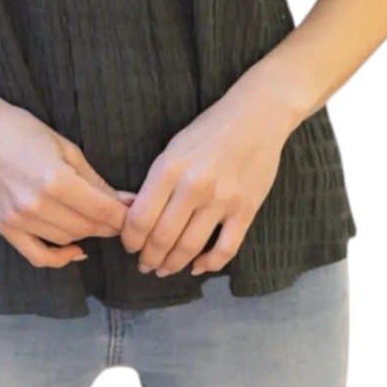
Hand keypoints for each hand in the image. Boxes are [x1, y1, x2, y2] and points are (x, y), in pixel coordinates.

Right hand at [0, 98, 132, 268]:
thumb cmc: (23, 131)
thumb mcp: (66, 148)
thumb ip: (96, 181)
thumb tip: (127, 202)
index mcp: (56, 180)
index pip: (103, 211)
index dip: (124, 216)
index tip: (136, 213)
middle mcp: (37, 205)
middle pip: (88, 227)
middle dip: (109, 223)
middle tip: (119, 214)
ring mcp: (18, 220)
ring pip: (67, 240)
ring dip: (87, 233)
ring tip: (94, 217)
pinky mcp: (5, 228)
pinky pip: (37, 256)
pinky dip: (59, 258)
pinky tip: (76, 251)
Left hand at [119, 83, 294, 277]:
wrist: (256, 117)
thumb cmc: (208, 130)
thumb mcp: (172, 149)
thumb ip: (155, 182)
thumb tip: (133, 213)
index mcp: (169, 169)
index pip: (140, 218)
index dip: (130, 240)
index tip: (129, 246)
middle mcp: (193, 187)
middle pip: (162, 238)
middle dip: (149, 258)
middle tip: (144, 264)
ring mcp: (222, 201)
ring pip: (189, 248)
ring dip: (172, 264)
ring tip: (164, 269)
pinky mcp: (246, 210)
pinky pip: (225, 250)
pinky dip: (208, 264)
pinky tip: (197, 266)